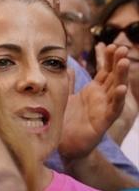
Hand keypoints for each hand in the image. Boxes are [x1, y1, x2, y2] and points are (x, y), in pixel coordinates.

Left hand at [60, 43, 130, 160]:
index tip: (110, 45)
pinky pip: (113, 110)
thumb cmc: (66, 121)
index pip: (104, 71)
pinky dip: (118, 99)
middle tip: (122, 48)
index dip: (108, 58)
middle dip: (118, 62)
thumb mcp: (66, 97)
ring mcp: (104, 109)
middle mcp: (102, 98)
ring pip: (117, 90)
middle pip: (113, 77)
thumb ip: (69, 83)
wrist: (63, 145)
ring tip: (125, 63)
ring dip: (122, 77)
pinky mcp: (103, 122)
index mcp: (94, 91)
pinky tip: (121, 89)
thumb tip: (66, 66)